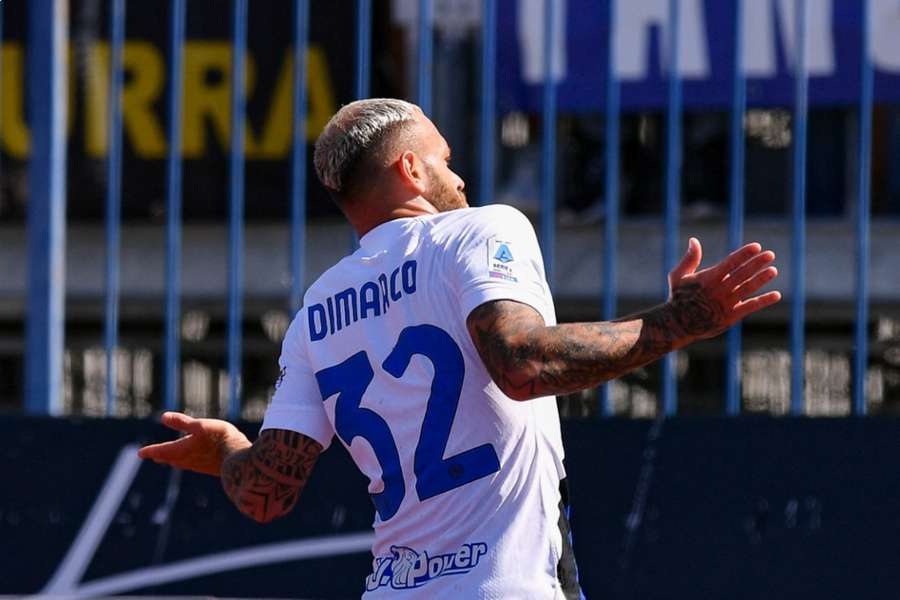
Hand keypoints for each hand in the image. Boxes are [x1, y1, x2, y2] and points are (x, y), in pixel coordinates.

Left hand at [137, 412, 250, 475]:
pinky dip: (187, 462)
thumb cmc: (220, 439)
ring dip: (173, 460)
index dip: (150, 450)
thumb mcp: (200, 425)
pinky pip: (193, 465)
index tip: (140, 453)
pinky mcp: (210, 468)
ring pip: (181, 463)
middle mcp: (188, 460)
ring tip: (170, 459)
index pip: (161, 450)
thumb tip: (163, 417)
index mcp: (182, 450)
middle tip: (153, 455)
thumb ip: (182, 422)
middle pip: (170, 458)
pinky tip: (193, 461)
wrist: (242, 459)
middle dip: (161, 455)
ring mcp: (199, 466)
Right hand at [666, 238, 780, 340]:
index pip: (729, 263)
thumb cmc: (678, 298)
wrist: (678, 325)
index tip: (756, 246)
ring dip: (761, 279)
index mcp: (708, 278)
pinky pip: (750, 307)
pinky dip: (764, 301)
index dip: (744, 254)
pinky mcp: (731, 317)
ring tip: (773, 270)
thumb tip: (694, 240)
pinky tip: (776, 295)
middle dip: (756, 263)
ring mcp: (726, 304)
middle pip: (741, 274)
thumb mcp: (678, 276)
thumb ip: (690, 259)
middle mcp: (719, 290)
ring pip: (747, 289)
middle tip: (770, 254)